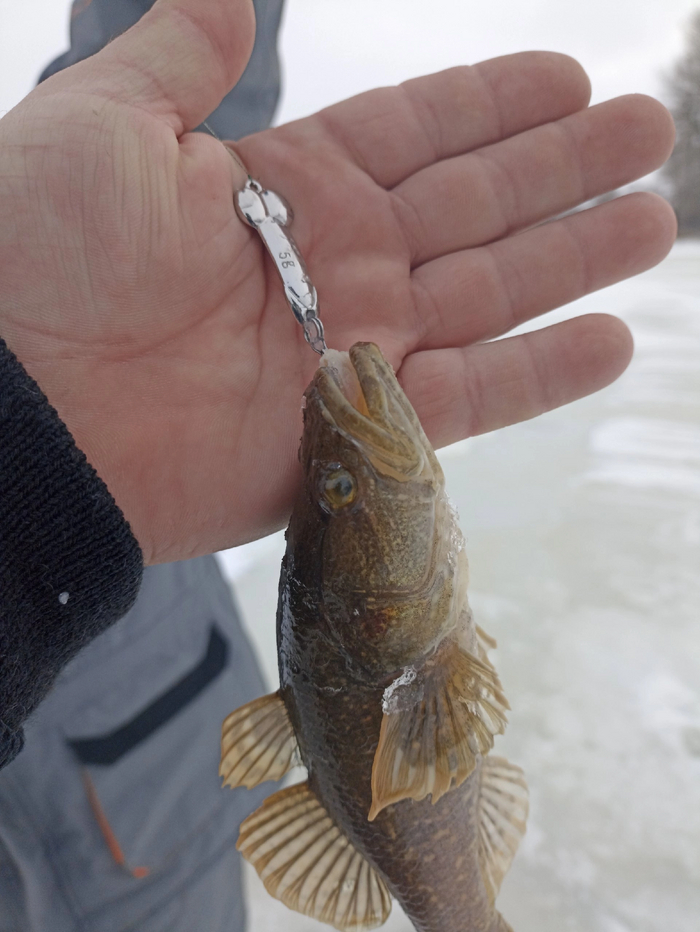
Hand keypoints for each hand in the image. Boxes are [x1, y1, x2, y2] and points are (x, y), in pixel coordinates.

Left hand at [0, 0, 675, 563]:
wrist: (23, 407)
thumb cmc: (37, 259)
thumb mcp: (102, 126)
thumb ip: (176, 57)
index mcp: (284, 187)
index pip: (414, 135)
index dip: (491, 106)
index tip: (568, 74)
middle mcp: (333, 266)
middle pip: (475, 208)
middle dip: (564, 169)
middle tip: (650, 132)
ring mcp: (353, 351)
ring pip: (491, 296)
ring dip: (574, 260)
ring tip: (655, 220)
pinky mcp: (359, 433)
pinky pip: (470, 400)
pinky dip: (540, 373)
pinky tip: (610, 340)